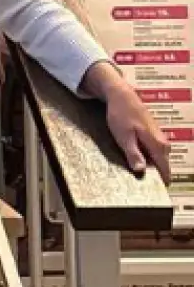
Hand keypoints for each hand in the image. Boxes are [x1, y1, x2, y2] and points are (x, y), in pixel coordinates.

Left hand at [86, 61, 173, 179]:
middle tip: (141, 181)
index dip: (162, 180)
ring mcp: (158, 137)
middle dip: (154, 173)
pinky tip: (136, 156)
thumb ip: (133, 154)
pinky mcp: (153, 133)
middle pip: (162, 164)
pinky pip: (153, 150)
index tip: (157, 191)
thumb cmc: (121, 115)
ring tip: (137, 168)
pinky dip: (147, 155)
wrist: (121, 95)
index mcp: (157, 145)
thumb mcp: (123, 136)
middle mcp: (162, 142)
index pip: (165, 169)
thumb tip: (141, 171)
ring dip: (150, 164)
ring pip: (157, 157)